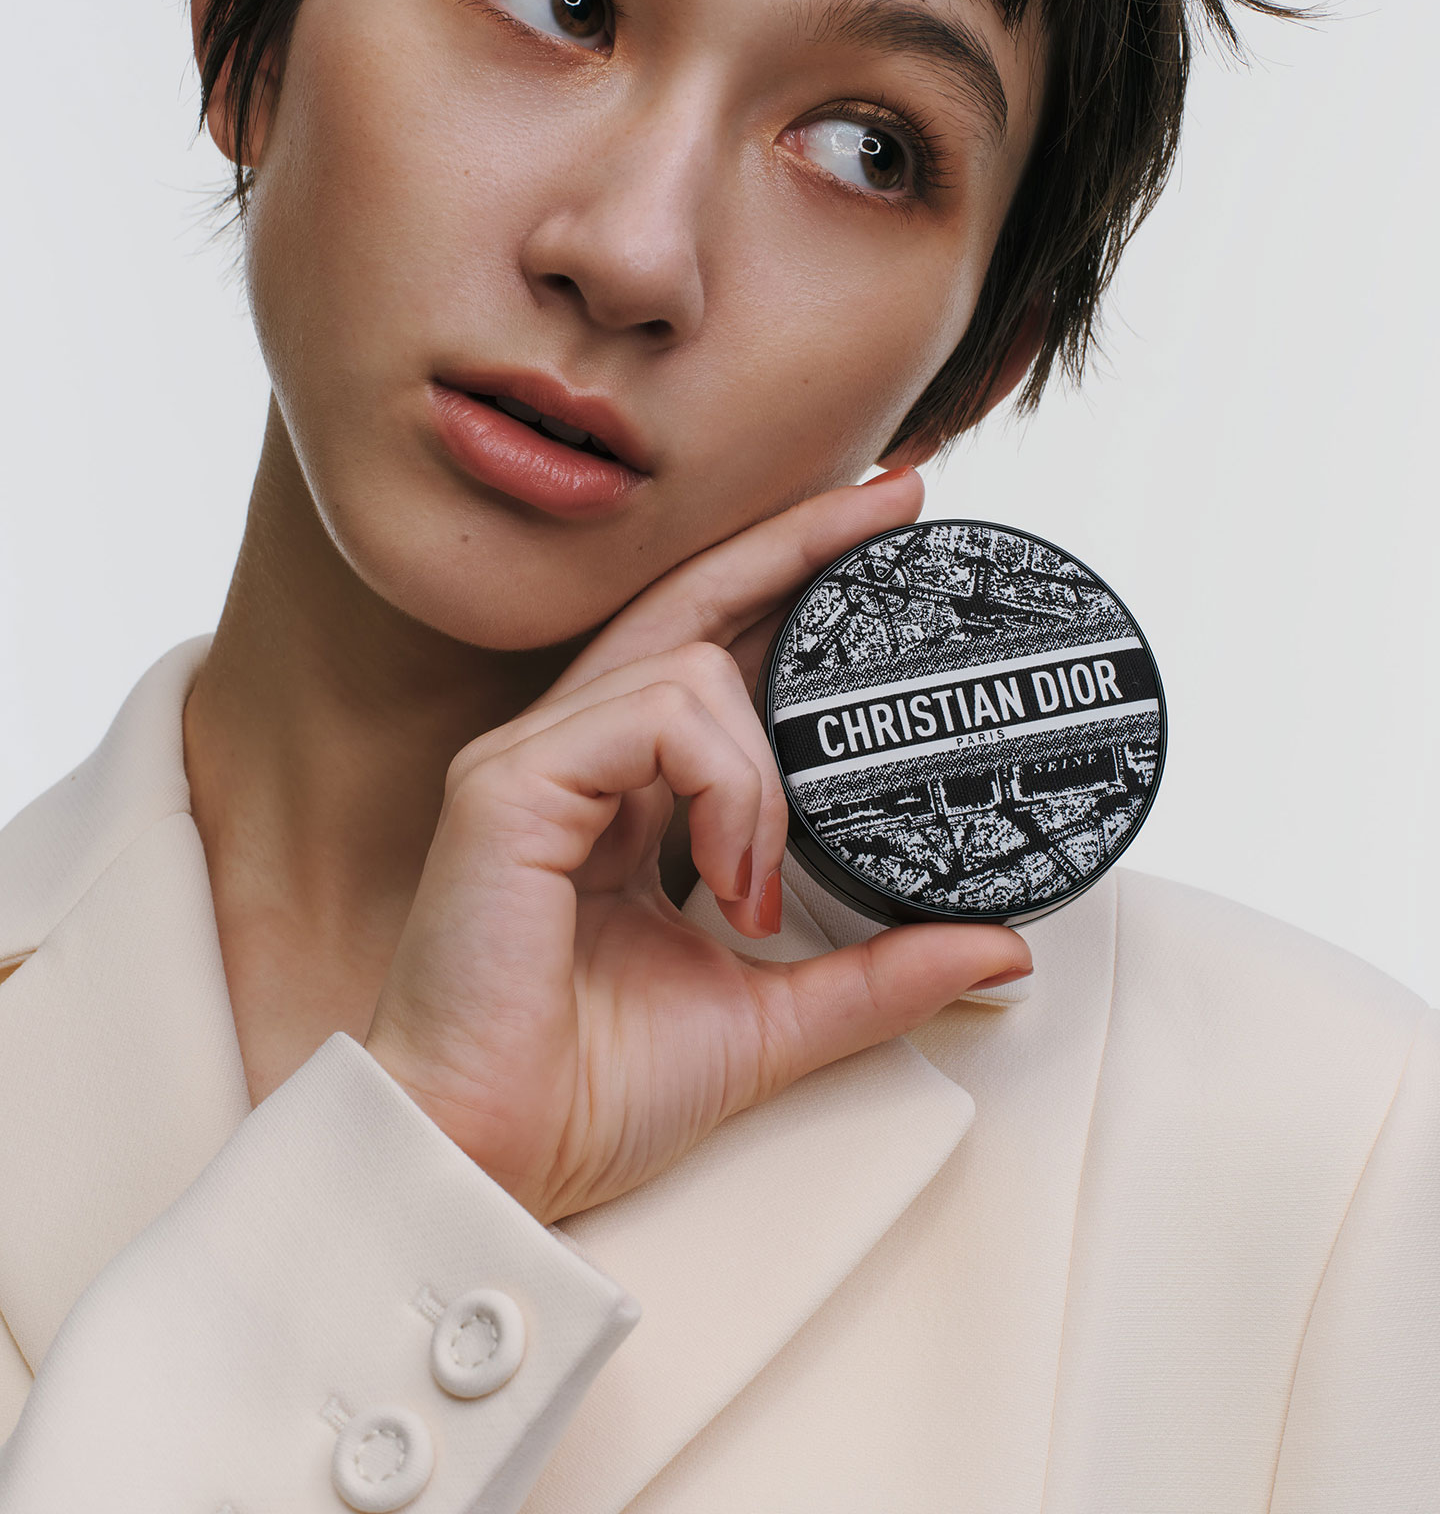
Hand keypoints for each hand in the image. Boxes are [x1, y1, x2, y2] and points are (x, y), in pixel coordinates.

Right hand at [364, 470, 1029, 1223]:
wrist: (499, 1162)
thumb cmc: (592, 1090)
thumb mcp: (772, 1020)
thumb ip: (877, 973)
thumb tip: (998, 945)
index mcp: (622, 794)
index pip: (712, 652)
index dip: (790, 588)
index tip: (883, 545)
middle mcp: (572, 755)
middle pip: (692, 603)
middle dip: (798, 544)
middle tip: (898, 499)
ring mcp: (532, 759)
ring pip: (687, 664)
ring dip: (766, 769)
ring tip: (764, 878)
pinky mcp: (507, 785)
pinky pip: (650, 718)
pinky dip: (722, 787)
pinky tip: (732, 876)